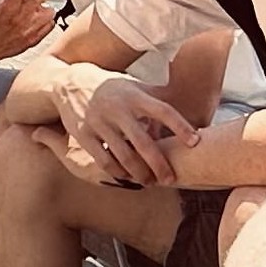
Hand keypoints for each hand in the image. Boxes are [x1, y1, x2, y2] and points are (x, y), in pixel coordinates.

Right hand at [58, 72, 194, 187]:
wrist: (70, 83)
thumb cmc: (113, 89)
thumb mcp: (135, 87)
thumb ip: (158, 101)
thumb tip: (186, 114)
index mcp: (134, 95)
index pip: (163, 110)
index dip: (181, 126)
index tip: (195, 142)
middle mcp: (117, 108)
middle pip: (143, 142)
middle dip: (159, 164)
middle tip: (171, 179)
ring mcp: (99, 122)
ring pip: (124, 156)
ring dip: (140, 173)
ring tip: (151, 182)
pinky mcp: (84, 135)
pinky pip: (104, 160)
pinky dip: (118, 173)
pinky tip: (128, 177)